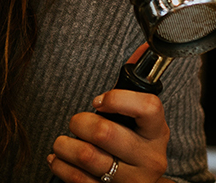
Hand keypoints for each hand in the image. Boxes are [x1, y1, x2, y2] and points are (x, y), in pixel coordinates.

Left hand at [48, 89, 169, 182]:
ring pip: (87, 156)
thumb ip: (134, 85)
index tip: (99, 101)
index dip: (117, 99)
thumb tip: (143, 47)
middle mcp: (149, 158)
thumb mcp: (141, 119)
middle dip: (80, 122)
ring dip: (64, 145)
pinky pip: (78, 179)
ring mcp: (132, 180)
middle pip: (105, 132)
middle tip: (76, 122)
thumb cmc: (134, 144)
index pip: (148, 108)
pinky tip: (58, 158)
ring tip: (62, 142)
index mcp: (157, 132)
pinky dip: (61, 165)